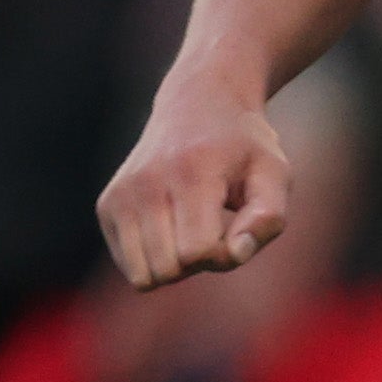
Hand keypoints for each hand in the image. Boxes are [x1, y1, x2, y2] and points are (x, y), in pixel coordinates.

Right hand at [97, 67, 292, 288]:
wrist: (196, 105)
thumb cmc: (244, 148)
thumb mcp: (274, 174)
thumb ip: (267, 218)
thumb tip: (235, 254)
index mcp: (189, 176)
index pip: (196, 252)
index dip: (223, 257)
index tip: (236, 233)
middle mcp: (145, 184)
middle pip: (169, 269)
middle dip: (200, 265)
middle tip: (214, 228)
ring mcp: (120, 195)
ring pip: (144, 275)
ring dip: (176, 266)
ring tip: (191, 229)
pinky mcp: (106, 206)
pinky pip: (130, 267)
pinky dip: (155, 260)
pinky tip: (170, 229)